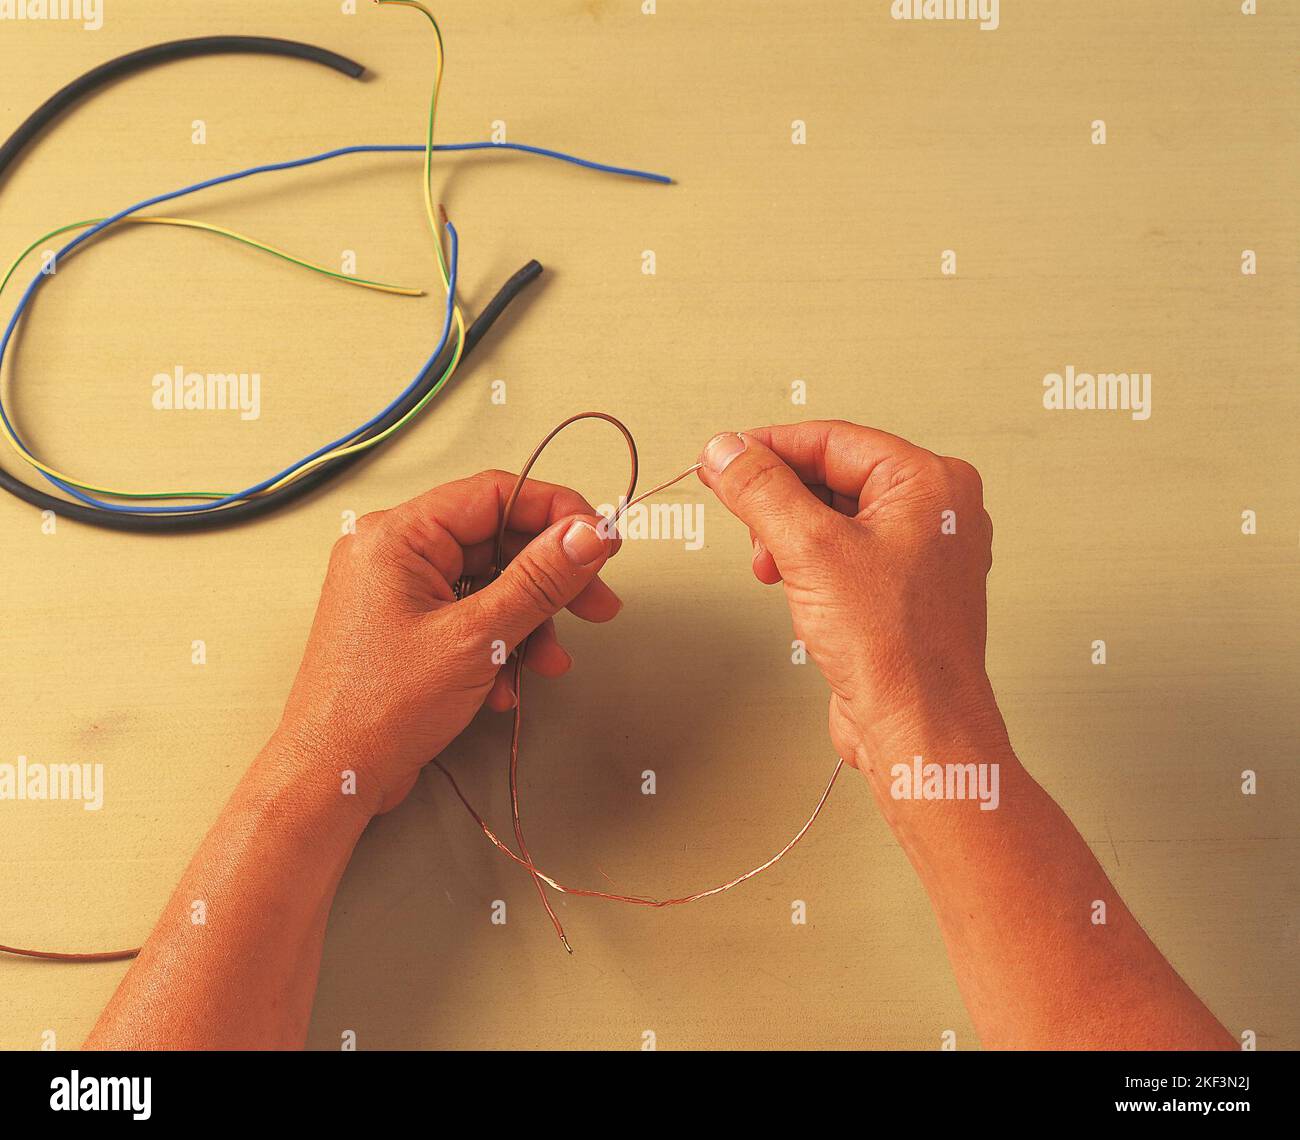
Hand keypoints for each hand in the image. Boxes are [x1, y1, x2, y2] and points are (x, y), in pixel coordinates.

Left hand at [274, 470, 620, 815]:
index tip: (602, 539)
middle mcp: (395, 552)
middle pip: (498, 540)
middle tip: (596, 604)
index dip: (558, 512)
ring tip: (546, 663)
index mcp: (398, 535)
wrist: (334, 776)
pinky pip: (473, 615)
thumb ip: (540, 580)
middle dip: (551, 581)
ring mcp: (401, 590)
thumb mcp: (478, 636)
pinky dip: (501, 645)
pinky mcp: (410, 626)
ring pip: (492, 584)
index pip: (496, 493)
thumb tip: (587, 534)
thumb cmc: (378, 708)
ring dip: (530, 623)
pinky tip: (506, 684)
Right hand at [696, 421, 1007, 768]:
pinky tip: (794, 588)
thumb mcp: (810, 550)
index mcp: (931, 482)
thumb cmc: (895, 650)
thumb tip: (727, 450)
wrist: (918, 729)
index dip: (768, 450)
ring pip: (832, 515)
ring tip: (773, 568)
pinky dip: (807, 564)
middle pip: (831, 474)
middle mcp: (935, 509)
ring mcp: (920, 551)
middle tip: (748, 527)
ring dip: (788, 537)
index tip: (721, 460)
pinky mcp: (901, 588)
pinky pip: (842, 552)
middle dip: (779, 503)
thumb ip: (761, 490)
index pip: (831, 439)